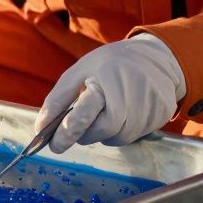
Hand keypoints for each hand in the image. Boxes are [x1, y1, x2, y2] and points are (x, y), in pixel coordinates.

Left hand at [36, 33, 185, 151]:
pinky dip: (124, 130)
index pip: (84, 115)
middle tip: (83, 123)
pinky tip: (125, 113)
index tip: (55, 146)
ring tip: (106, 111)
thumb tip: (40, 128)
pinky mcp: (162, 113)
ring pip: (119, 138)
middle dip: (88, 133)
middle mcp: (130, 93)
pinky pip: (136, 135)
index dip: (67, 133)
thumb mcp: (80, 71)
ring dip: (106, 132)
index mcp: (105, 79)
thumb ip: (58, 99)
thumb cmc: (111, 64)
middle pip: (103, 131)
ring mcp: (149, 104)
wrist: (155, 56)